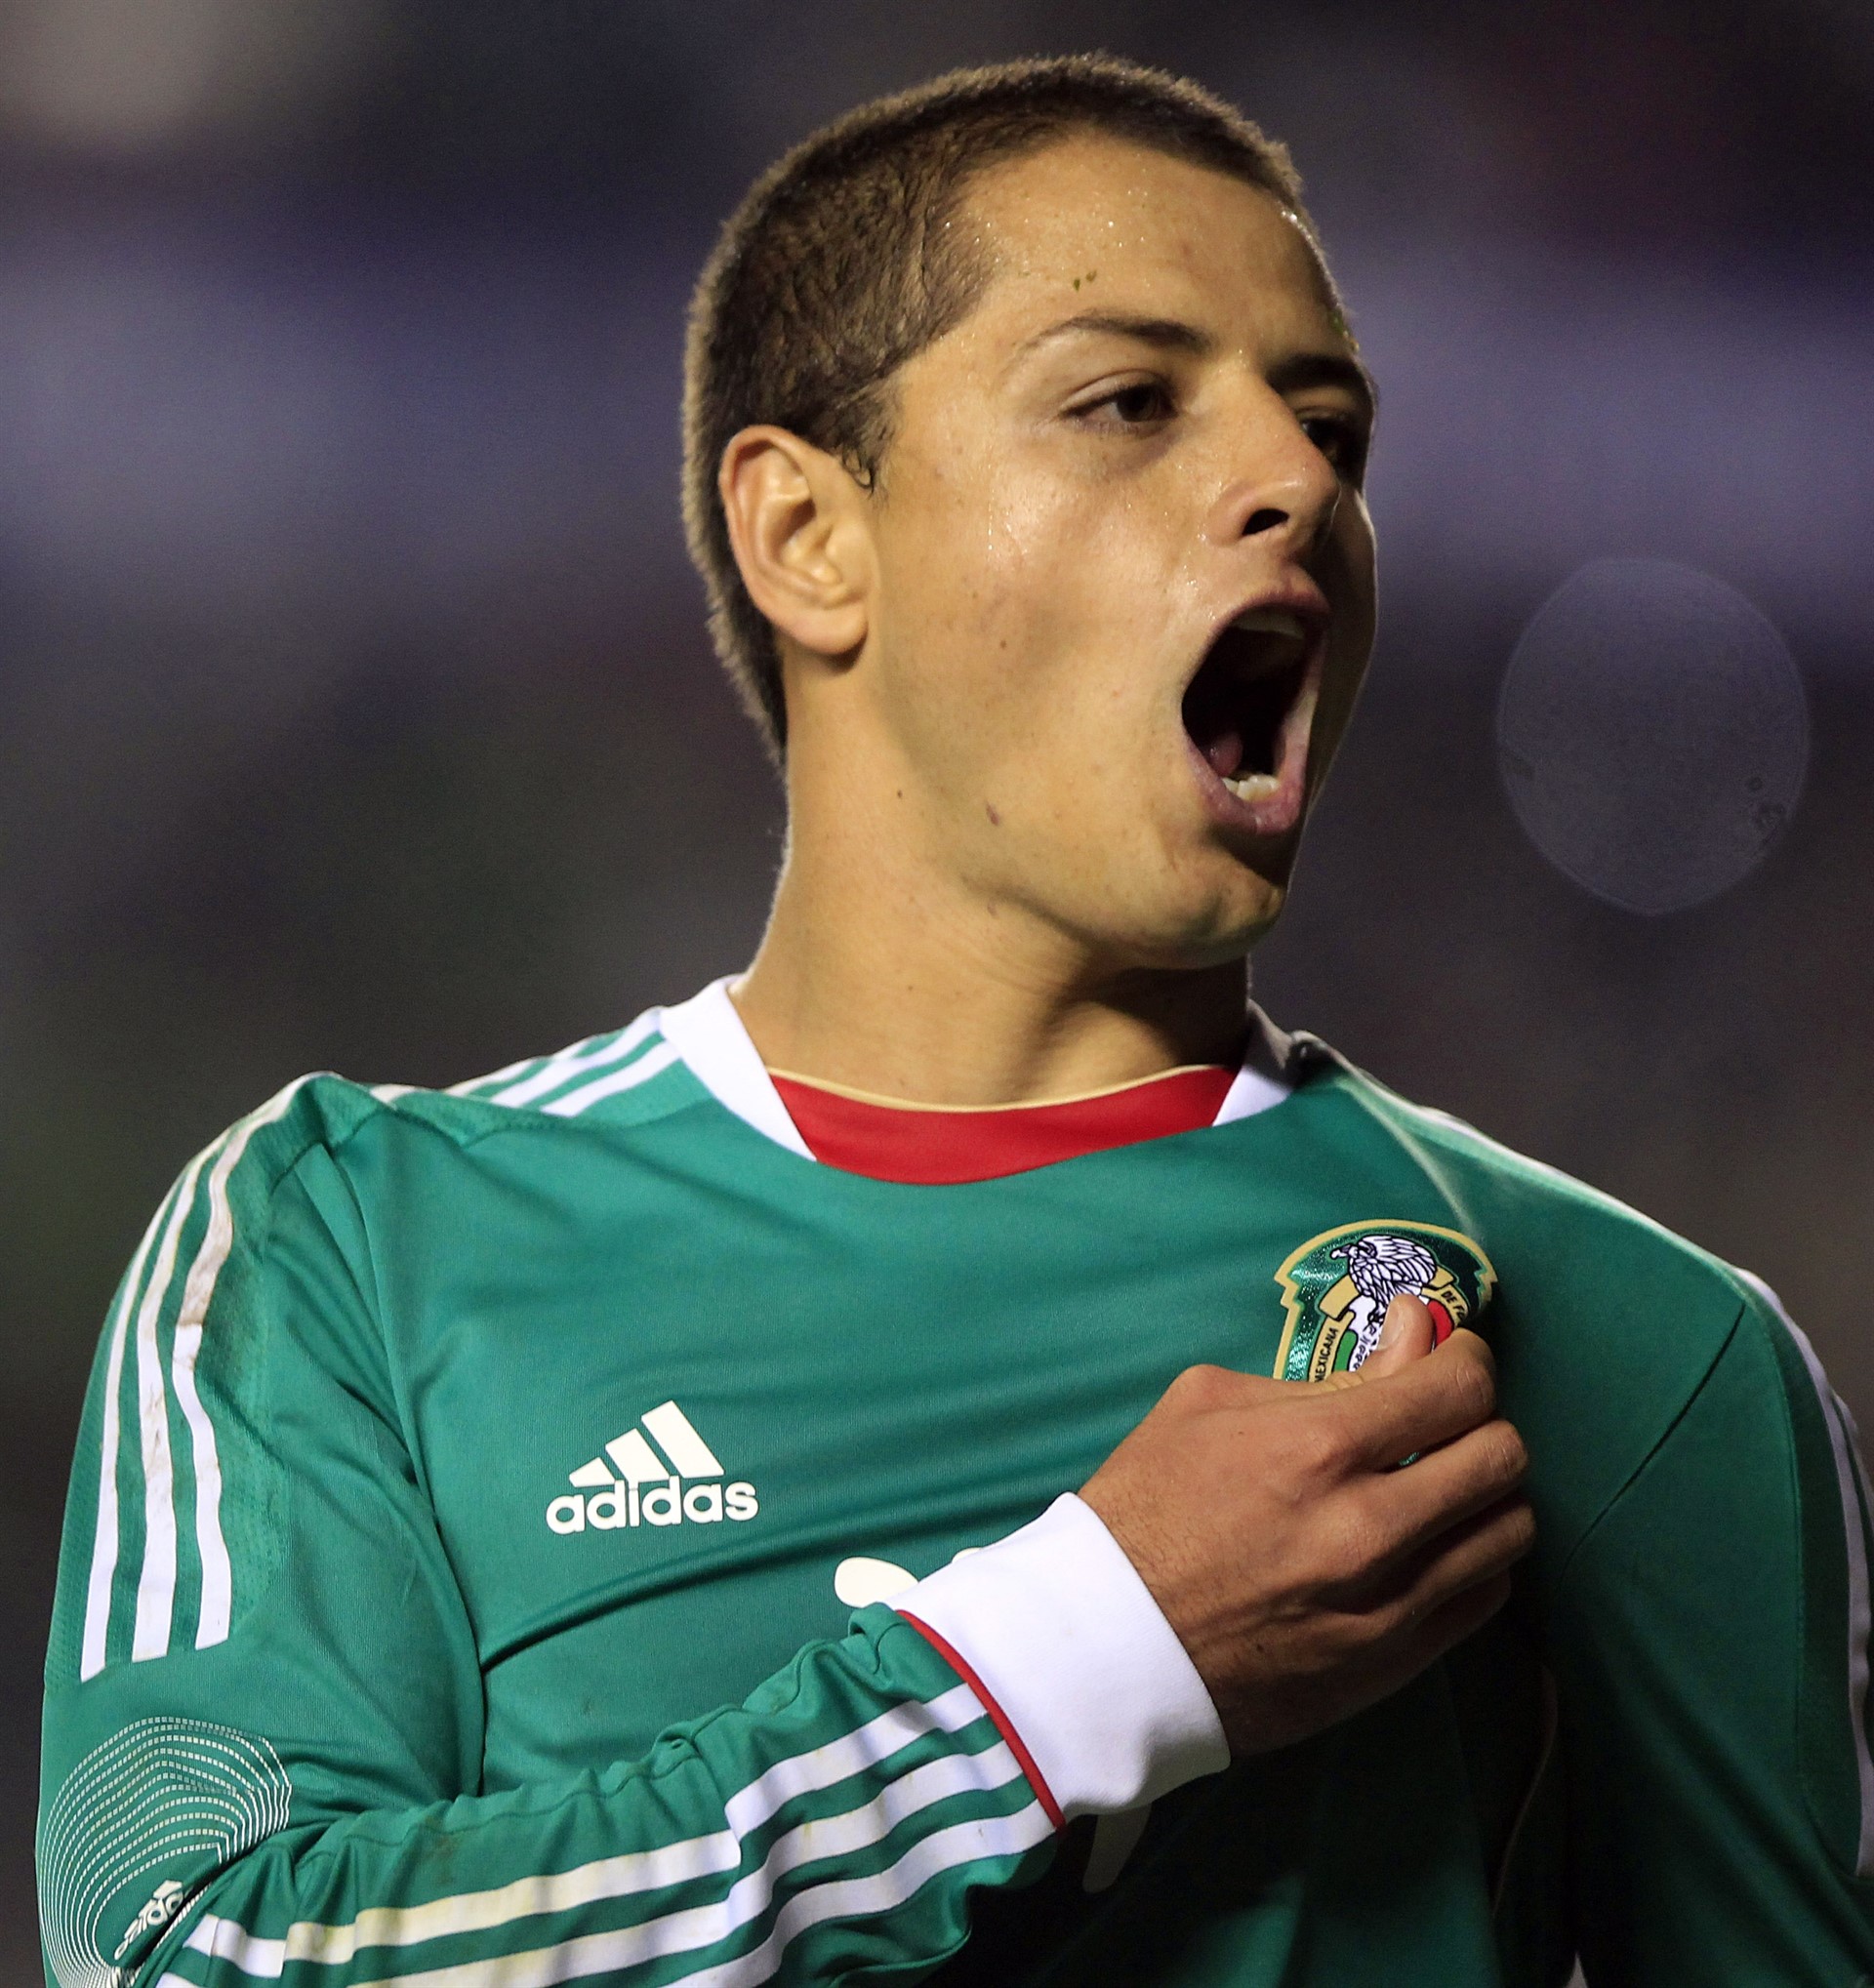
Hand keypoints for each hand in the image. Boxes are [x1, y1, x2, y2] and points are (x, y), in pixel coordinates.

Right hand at [1079, 1296, 1532, 1753]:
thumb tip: (1413, 1333)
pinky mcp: (1393, 1666)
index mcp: (1317, 1448)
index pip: (1459, 1389)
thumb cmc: (1144, 1506)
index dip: (1468, 1360)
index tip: (1451, 1359)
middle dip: (1482, 1422)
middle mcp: (1367, 1529)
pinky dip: (1473, 1560)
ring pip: (1508, 1531)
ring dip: (1486, 1494)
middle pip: (1502, 1457)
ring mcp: (1388, 1606)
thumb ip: (1328, 1372)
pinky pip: (1484, 1597)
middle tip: (1445, 1421)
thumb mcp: (1208, 1405)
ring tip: (1441, 1486)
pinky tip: (1430, 1546)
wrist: (1104, 1647)